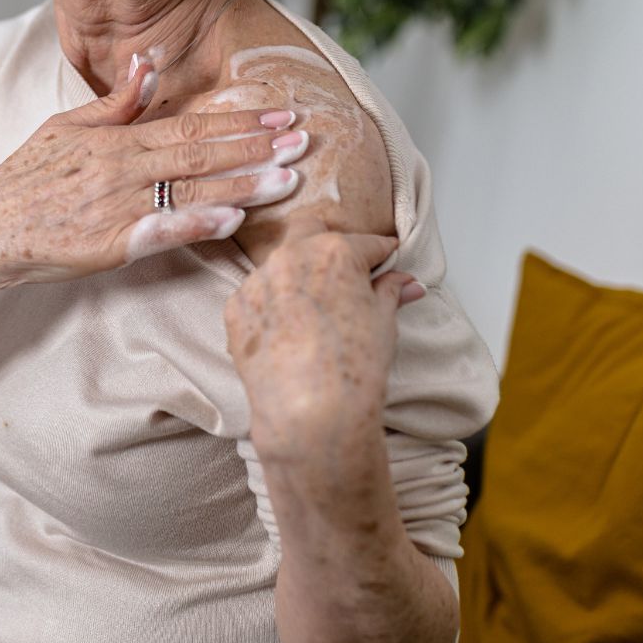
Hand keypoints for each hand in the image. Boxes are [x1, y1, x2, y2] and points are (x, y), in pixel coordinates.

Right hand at [0, 54, 313, 310]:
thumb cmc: (23, 182)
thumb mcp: (64, 128)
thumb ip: (116, 102)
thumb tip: (151, 61)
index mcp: (114, 139)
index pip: (189, 123)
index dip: (240, 118)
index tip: (282, 110)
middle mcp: (119, 167)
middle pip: (200, 152)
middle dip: (257, 145)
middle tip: (306, 137)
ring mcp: (114, 206)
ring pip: (190, 190)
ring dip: (244, 184)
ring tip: (290, 178)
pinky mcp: (105, 244)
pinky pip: (159, 232)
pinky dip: (197, 225)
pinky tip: (233, 222)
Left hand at [222, 212, 425, 467]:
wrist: (310, 410)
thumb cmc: (354, 365)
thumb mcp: (384, 323)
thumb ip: (390, 292)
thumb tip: (407, 283)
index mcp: (334, 251)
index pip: (364, 242)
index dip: (380, 252)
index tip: (385, 257)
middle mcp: (290, 256)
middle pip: (310, 231)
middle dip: (329, 243)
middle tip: (344, 268)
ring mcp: (258, 280)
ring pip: (279, 265)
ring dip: (296, 276)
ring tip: (312, 308)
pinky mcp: (235, 308)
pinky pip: (256, 296)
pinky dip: (271, 305)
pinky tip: (286, 330)